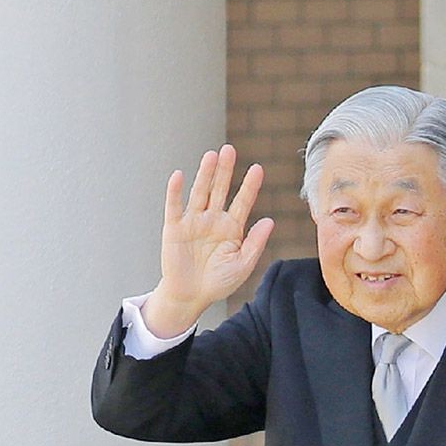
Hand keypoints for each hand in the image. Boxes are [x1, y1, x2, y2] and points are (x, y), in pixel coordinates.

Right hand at [142, 146, 274, 336]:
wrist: (192, 296)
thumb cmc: (219, 282)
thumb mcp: (243, 265)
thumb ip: (255, 243)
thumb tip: (271, 221)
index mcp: (232, 228)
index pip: (243, 202)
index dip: (249, 186)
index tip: (258, 169)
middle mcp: (213, 220)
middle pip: (220, 190)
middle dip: (225, 171)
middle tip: (230, 150)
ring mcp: (193, 221)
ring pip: (200, 193)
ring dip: (205, 174)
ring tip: (211, 156)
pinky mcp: (174, 227)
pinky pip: (175, 206)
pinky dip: (175, 191)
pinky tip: (179, 176)